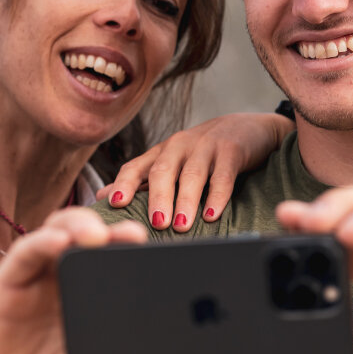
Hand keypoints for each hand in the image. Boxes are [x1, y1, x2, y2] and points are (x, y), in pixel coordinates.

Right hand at [0, 208, 150, 353]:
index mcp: (96, 311)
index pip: (122, 273)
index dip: (140, 261)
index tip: (161, 259)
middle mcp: (69, 288)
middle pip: (95, 245)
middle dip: (115, 234)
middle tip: (133, 237)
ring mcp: (38, 283)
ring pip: (61, 235)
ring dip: (80, 226)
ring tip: (96, 235)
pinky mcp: (6, 285)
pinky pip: (25, 255)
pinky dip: (42, 242)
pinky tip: (58, 242)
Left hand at [99, 111, 292, 231]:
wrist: (249, 129)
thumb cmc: (203, 152)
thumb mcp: (172, 162)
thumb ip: (141, 180)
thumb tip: (103, 198)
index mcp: (161, 152)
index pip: (136, 167)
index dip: (124, 184)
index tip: (114, 204)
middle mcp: (179, 146)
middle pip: (162, 171)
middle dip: (157, 197)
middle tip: (156, 223)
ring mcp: (205, 147)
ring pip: (191, 175)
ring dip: (185, 200)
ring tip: (180, 225)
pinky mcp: (231, 151)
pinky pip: (223, 175)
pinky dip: (217, 196)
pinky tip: (212, 214)